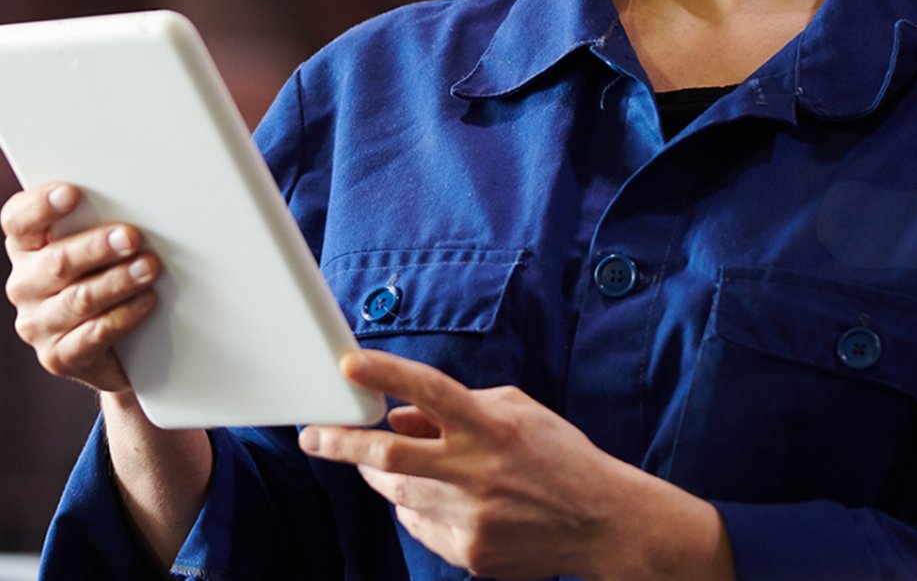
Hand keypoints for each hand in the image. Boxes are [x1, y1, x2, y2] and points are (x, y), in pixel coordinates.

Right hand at [0, 184, 160, 393]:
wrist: (116, 348)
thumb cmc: (107, 276)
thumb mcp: (98, 247)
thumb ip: (100, 223)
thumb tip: (137, 201)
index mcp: (26, 247)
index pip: (18, 220)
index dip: (41, 206)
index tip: (72, 193)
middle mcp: (24, 285)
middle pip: (56, 261)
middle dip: (96, 247)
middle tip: (132, 237)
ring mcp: (37, 324)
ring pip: (78, 299)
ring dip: (117, 282)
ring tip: (149, 268)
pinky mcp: (57, 357)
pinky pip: (93, 334)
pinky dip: (123, 316)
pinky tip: (146, 301)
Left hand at [298, 350, 732, 579]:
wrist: (602, 524)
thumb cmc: (559, 457)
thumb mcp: (516, 412)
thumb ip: (457, 409)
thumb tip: (401, 415)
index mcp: (490, 426)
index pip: (429, 391)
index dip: (386, 375)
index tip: (348, 365)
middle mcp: (475, 471)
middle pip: (388, 455)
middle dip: (341, 443)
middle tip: (314, 434)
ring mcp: (469, 517)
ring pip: (397, 493)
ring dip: (380, 474)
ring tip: (377, 462)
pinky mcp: (468, 552)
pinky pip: (420, 525)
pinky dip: (417, 508)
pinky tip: (440, 499)